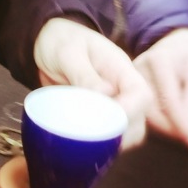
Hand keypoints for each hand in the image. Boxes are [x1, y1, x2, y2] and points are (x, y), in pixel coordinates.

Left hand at [33, 17, 151, 147]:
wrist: (47, 41)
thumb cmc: (60, 41)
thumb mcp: (68, 53)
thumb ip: (84, 73)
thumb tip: (104, 94)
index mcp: (120, 68)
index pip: (140, 94)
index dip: (130, 112)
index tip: (105, 123)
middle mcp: (121, 88)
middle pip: (139, 118)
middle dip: (123, 135)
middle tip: (94, 142)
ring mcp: (111, 102)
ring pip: (127, 131)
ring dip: (112, 143)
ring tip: (88, 147)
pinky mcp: (98, 114)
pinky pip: (109, 134)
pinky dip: (101, 144)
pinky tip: (82, 146)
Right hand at [133, 28, 187, 150]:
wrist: (181, 39)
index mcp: (158, 60)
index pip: (169, 101)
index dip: (183, 125)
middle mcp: (138, 69)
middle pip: (152, 111)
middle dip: (174, 129)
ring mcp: (131, 79)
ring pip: (146, 116)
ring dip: (168, 127)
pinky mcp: (129, 88)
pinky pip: (144, 112)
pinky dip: (161, 121)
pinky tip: (177, 123)